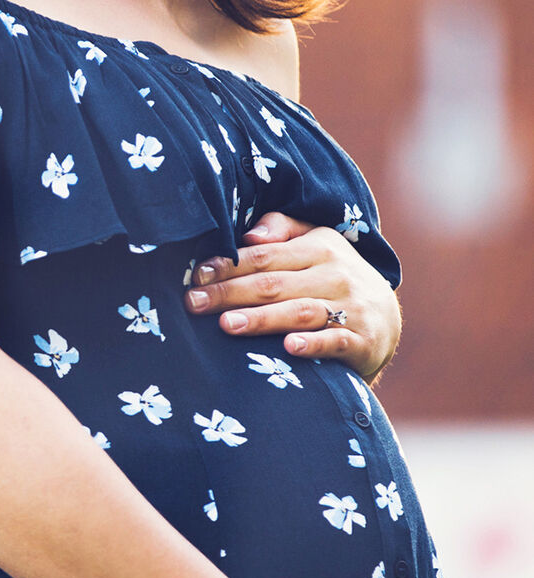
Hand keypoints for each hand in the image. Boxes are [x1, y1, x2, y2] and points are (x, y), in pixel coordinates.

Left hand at [184, 212, 401, 382]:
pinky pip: (334, 341)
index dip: (228, 264)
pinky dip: (312, 344)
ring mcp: (351, 308)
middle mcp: (336, 274)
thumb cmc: (333, 280)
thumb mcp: (315, 245)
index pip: (264, 255)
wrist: (384, 322)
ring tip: (226, 324)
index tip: (196, 276)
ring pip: (299, 311)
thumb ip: (282, 230)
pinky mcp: (361, 340)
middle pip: (274, 283)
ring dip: (262, 318)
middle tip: (193, 303)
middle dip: (230, 293)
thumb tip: (248, 235)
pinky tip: (288, 348)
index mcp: (319, 246)